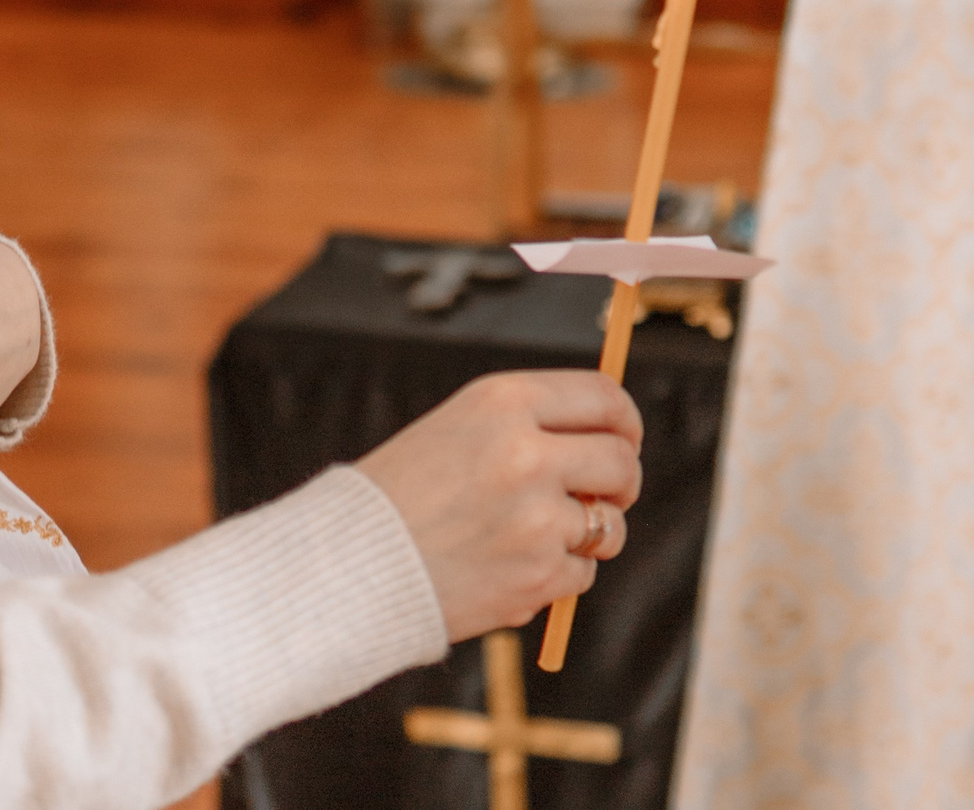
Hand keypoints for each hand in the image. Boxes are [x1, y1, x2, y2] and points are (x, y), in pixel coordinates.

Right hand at [356, 372, 643, 641]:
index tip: (625, 437)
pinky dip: (556, 576)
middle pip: (621, 461)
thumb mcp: (460, 428)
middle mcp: (528, 453)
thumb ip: (531, 425)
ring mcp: (538, 519)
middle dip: (621, 481)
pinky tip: (507, 568)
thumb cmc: (402, 492)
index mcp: (504, 401)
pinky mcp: (538, 576)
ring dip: (589, 534)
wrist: (348, 563)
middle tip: (604, 494)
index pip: (603, 397)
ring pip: (609, 525)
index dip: (625, 419)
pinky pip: (581, 574)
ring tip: (537, 537)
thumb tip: (613, 436)